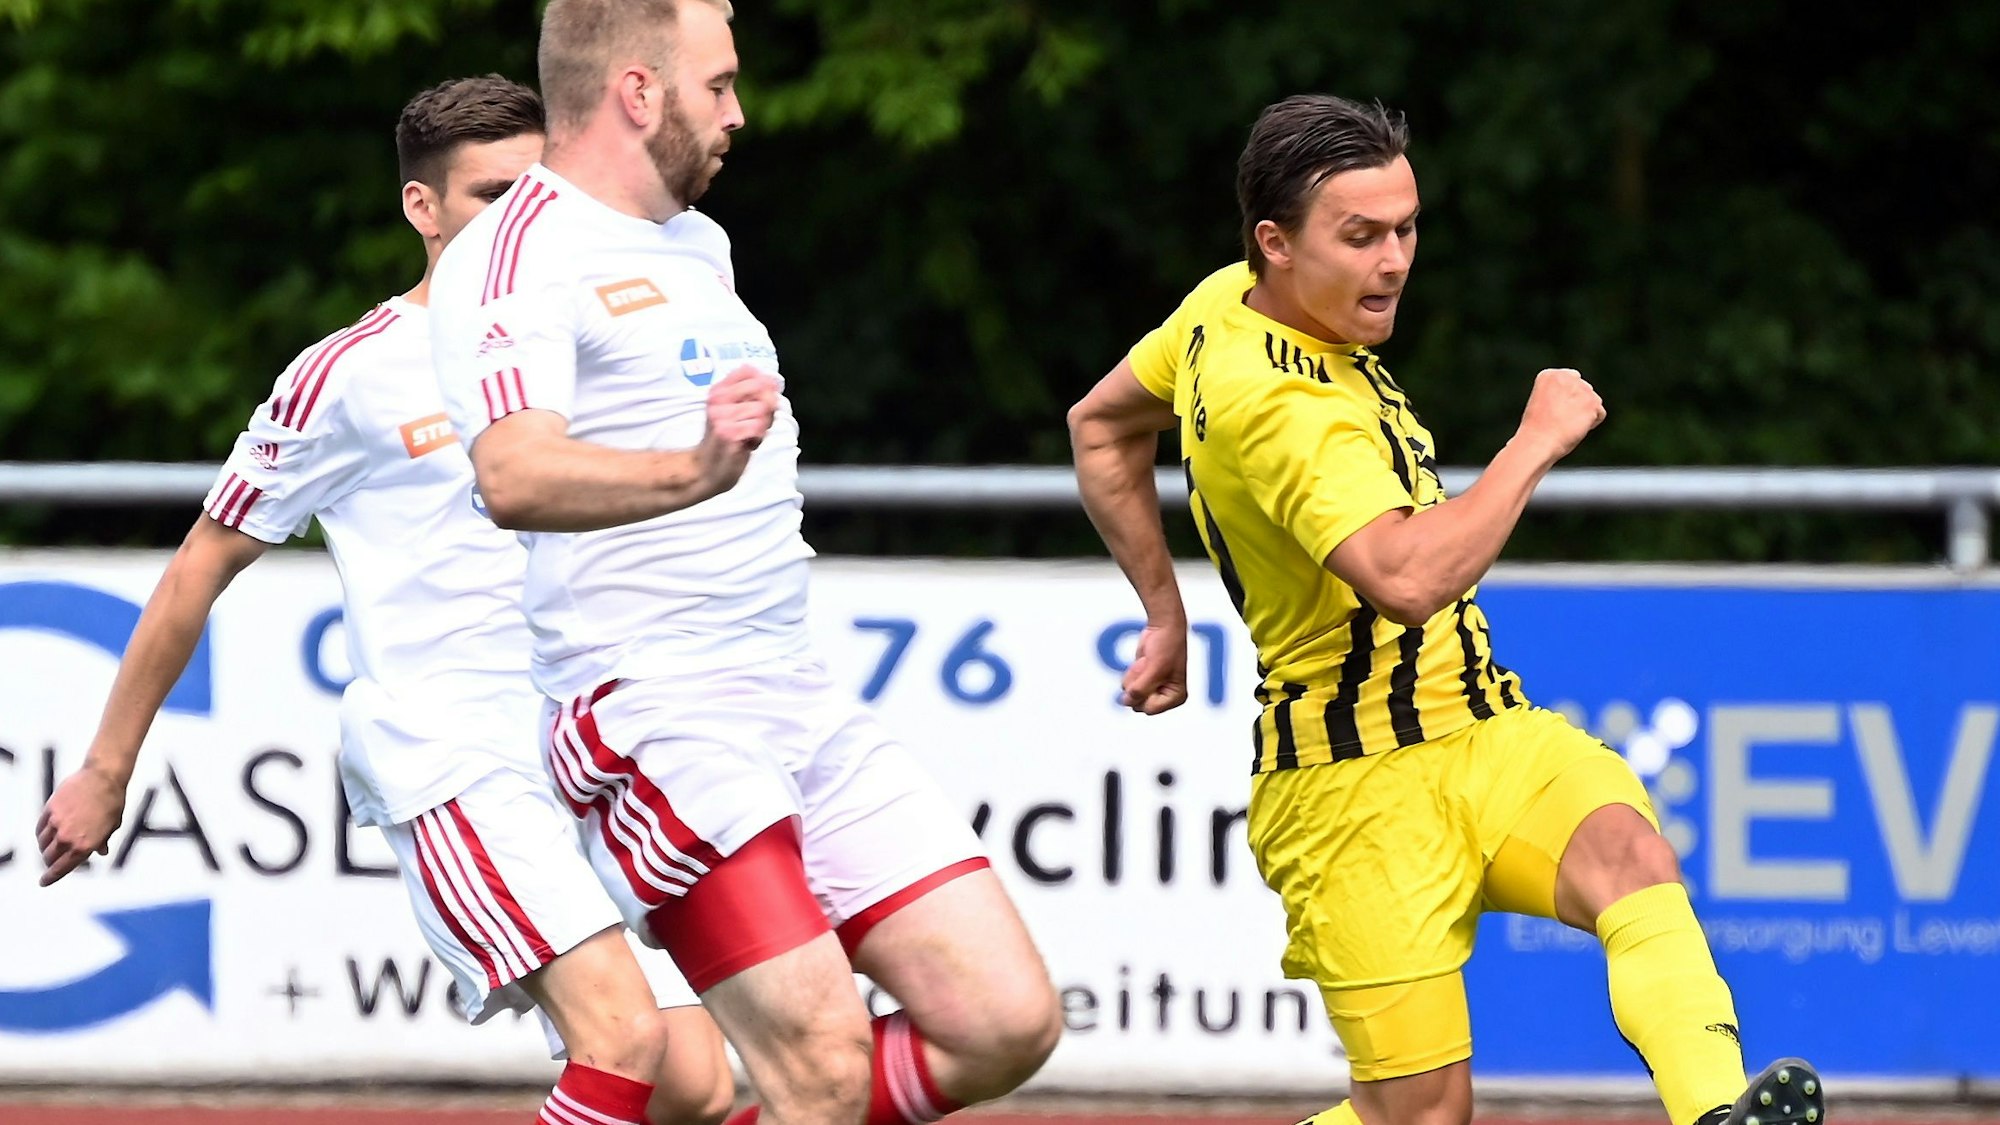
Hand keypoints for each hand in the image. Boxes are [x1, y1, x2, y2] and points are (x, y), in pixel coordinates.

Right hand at [37, 765, 126, 885]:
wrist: (103, 777)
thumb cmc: (112, 802)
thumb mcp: (112, 826)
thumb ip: (102, 841)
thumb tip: (101, 852)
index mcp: (84, 845)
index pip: (61, 868)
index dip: (51, 877)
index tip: (44, 882)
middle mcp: (68, 838)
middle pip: (49, 857)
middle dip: (50, 862)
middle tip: (51, 861)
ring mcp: (57, 824)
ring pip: (42, 843)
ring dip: (44, 847)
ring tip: (50, 846)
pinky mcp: (49, 810)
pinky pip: (40, 828)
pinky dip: (41, 833)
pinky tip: (45, 833)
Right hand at [696, 365, 779, 493]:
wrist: (707, 469)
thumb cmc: (728, 441)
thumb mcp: (738, 412)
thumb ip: (757, 396)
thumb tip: (773, 382)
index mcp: (719, 390)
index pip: (749, 370)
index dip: (763, 385)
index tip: (756, 403)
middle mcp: (718, 398)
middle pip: (761, 387)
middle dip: (767, 406)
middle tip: (754, 423)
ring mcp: (721, 414)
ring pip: (762, 408)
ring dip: (762, 426)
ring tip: (747, 436)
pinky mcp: (727, 432)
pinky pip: (758, 426)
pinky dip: (758, 437)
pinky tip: (746, 444)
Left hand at [1120, 621, 1189, 714]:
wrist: (1164, 627)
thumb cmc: (1167, 645)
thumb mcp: (1155, 669)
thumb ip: (1141, 689)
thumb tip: (1126, 701)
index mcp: (1176, 697)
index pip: (1150, 708)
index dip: (1144, 693)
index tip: (1151, 675)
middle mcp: (1165, 696)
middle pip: (1138, 704)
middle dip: (1138, 683)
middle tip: (1149, 667)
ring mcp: (1153, 688)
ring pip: (1131, 694)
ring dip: (1135, 675)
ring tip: (1147, 662)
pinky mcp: (1143, 680)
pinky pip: (1128, 684)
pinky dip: (1132, 672)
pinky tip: (1143, 662)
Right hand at [1514, 368, 1604, 463]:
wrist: (1539, 442)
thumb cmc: (1536, 429)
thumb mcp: (1542, 402)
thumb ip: (1560, 394)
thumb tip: (1579, 401)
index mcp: (1549, 375)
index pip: (1569, 382)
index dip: (1563, 400)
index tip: (1551, 412)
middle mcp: (1567, 376)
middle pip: (1582, 389)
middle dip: (1576, 404)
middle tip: (1560, 419)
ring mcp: (1582, 388)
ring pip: (1593, 401)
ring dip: (1584, 414)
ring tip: (1567, 425)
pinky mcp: (1593, 402)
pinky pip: (1600, 413)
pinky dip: (1591, 424)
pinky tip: (1576, 428)